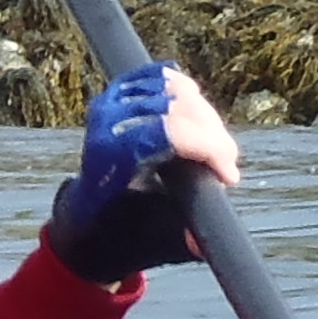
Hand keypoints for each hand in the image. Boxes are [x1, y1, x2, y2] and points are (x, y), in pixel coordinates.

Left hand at [47, 60, 241, 287]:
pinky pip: (163, 75)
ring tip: (211, 149)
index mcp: (109, 159)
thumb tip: (203, 243)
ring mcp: (112, 102)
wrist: (89, 216)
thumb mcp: (149, 242)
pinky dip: (186, 92)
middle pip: (179, 107)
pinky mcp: (120, 91)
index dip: (209, 146)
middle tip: (225, 168)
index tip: (228, 177)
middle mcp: (106, 123)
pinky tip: (196, 116)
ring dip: (205, 118)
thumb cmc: (121, 231)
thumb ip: (177, 241)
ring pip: (177, 90)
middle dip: (214, 136)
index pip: (168, 131)